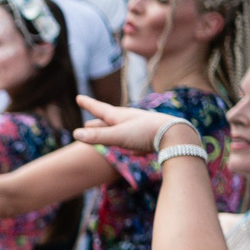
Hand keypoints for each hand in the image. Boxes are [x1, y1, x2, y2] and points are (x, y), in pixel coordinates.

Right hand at [72, 94, 200, 155]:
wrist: (175, 135)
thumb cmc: (145, 133)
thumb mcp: (118, 136)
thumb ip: (97, 136)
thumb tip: (75, 134)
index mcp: (120, 116)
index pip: (99, 109)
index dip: (88, 104)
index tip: (79, 97)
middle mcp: (130, 120)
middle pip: (109, 120)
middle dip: (98, 121)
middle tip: (88, 122)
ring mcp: (140, 128)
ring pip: (122, 130)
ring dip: (111, 132)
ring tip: (105, 135)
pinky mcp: (150, 139)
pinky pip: (135, 142)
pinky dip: (128, 144)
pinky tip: (132, 153)